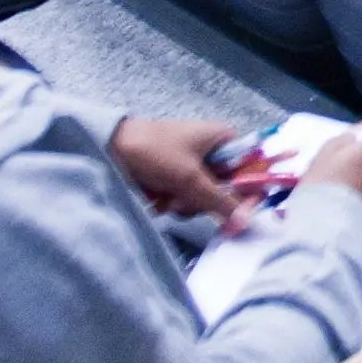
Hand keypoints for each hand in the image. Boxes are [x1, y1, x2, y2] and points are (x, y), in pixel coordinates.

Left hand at [108, 114, 252, 217]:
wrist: (110, 149)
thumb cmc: (155, 151)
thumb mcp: (190, 177)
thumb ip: (220, 202)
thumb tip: (246, 224)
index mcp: (222, 139)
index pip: (251, 167)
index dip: (248, 190)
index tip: (241, 213)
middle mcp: (211, 153)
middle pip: (227, 188)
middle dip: (206, 199)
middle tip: (188, 198)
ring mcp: (191, 168)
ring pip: (204, 199)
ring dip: (186, 203)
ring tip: (167, 196)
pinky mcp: (174, 181)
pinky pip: (185, 201)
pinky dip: (173, 203)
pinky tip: (157, 197)